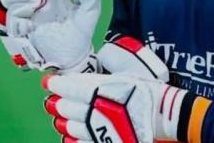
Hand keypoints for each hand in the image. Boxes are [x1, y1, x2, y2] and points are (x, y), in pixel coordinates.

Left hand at [42, 73, 209, 142]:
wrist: (164, 114)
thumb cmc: (147, 92)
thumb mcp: (125, 77)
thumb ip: (102, 79)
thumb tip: (81, 79)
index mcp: (101, 90)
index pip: (71, 87)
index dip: (57, 84)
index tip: (48, 82)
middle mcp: (96, 109)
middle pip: (68, 107)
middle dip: (58, 103)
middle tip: (52, 100)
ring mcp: (99, 129)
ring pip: (71, 126)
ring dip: (63, 121)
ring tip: (58, 118)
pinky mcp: (105, 141)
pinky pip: (82, 142)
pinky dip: (73, 139)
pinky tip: (68, 136)